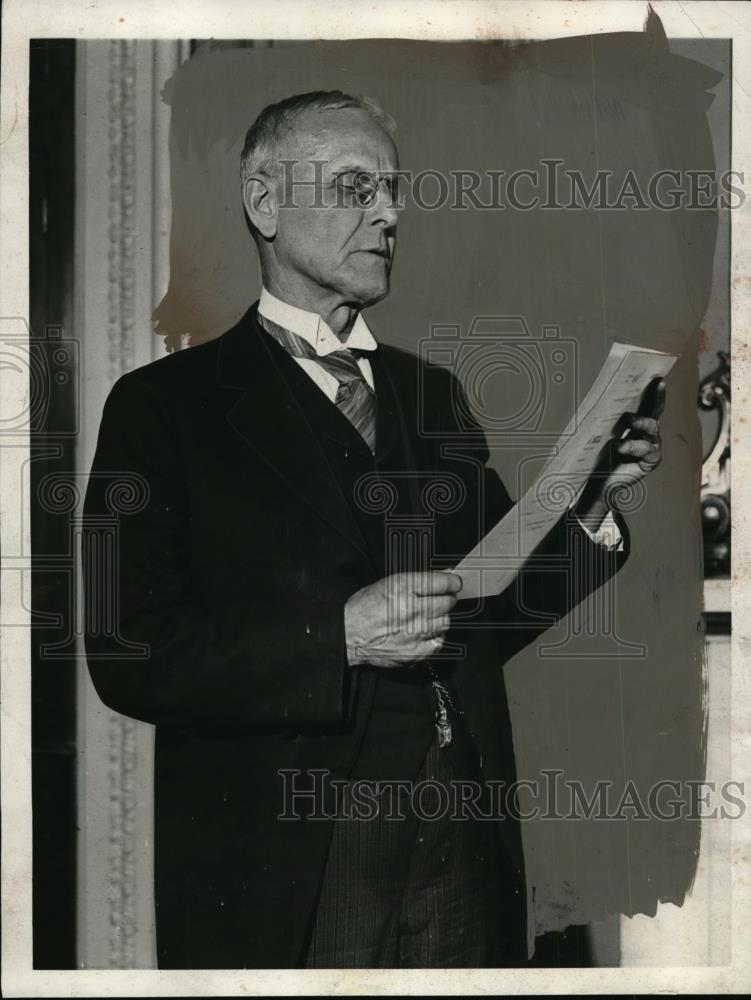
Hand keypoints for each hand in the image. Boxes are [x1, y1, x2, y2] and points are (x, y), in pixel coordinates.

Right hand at [344, 571, 462, 667]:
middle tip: (440, 599)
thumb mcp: (388, 584)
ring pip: (445, 622)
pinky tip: (425, 632)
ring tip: (428, 616)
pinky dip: (435, 636)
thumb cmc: (364, 608)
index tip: (454, 583)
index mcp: (403, 588)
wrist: (348, 635)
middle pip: (447, 603)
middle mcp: (411, 609)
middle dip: (447, 599)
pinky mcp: (415, 651)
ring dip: (440, 617)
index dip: (452, 582)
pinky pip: (439, 642)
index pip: (443, 583)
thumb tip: (444, 575)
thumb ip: (419, 580)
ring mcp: (415, 632)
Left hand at [574, 376, 665, 525]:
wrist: (597, 483)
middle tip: (645, 390)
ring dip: (640, 422)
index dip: (654, 392)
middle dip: (652, 400)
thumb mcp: (603, 433)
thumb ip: (608, 418)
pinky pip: (647, 450)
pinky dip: (632, 446)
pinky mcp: (651, 461)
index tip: (657, 378)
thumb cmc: (599, 456)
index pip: (648, 404)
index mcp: (638, 424)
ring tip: (627, 420)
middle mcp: (648, 433)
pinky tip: (620, 446)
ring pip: (651, 429)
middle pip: (653, 413)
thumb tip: (604, 397)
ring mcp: (652, 446)